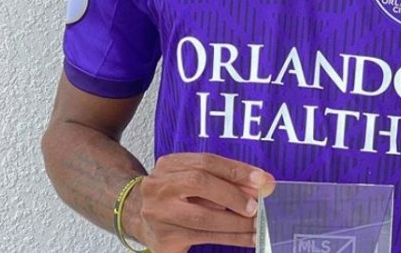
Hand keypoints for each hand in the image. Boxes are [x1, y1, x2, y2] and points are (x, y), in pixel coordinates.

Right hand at [127, 153, 275, 252]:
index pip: (207, 161)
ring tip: (257, 225)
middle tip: (256, 205)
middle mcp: (160, 186)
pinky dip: (230, 237)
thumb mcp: (193, 179)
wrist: (137, 217)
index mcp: (169, 165)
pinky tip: (247, 238)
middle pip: (201, 183)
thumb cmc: (175, 195)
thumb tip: (262, 184)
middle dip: (234, 194)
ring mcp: (159, 213)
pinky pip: (204, 237)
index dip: (236, 169)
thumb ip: (224, 179)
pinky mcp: (164, 239)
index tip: (262, 179)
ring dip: (236, 222)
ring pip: (203, 217)